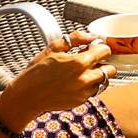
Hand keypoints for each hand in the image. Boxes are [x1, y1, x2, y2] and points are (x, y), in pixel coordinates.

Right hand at [0, 31, 116, 128]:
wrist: (27, 96)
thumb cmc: (37, 71)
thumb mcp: (53, 48)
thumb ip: (76, 39)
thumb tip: (91, 36)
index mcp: (79, 63)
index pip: (105, 51)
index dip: (100, 47)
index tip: (94, 47)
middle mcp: (85, 79)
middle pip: (111, 69)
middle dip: (104, 63)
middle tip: (92, 60)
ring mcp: (84, 92)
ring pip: (104, 81)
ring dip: (98, 75)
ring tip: (84, 72)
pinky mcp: (81, 101)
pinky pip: (94, 91)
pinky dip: (89, 86)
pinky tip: (76, 82)